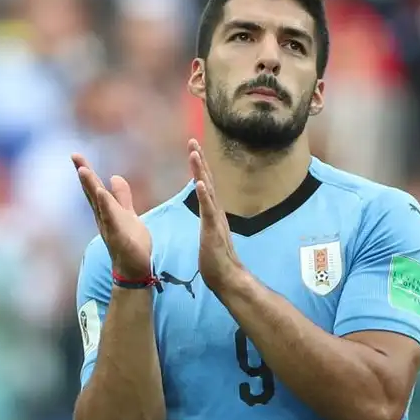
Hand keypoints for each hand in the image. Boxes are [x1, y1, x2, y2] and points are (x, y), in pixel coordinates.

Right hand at [72, 154, 151, 278]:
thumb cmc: (130, 243)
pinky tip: (101, 194)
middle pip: (92, 193)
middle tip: (75, 156)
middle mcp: (104, 218)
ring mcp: (109, 228)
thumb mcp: (127, 214)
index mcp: (106, 211)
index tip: (76, 155)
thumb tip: (114, 176)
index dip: (86, 172)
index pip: (95, 188)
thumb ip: (121, 197)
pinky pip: (111, 221)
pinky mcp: (119, 238)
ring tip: (83, 170)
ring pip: (99, 205)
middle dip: (84, 174)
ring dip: (91, 187)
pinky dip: (106, 207)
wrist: (134, 270)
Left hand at [187, 139, 241, 292]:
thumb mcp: (209, 236)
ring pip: (208, 191)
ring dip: (201, 171)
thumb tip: (207, 214)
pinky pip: (208, 211)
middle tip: (192, 141)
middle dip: (199, 161)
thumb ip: (208, 223)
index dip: (199, 167)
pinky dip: (204, 196)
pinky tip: (200, 183)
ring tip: (194, 153)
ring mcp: (215, 220)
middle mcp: (216, 212)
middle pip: (207, 181)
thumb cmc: (216, 261)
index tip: (193, 149)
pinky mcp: (213, 231)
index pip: (205, 185)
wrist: (227, 278)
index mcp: (213, 213)